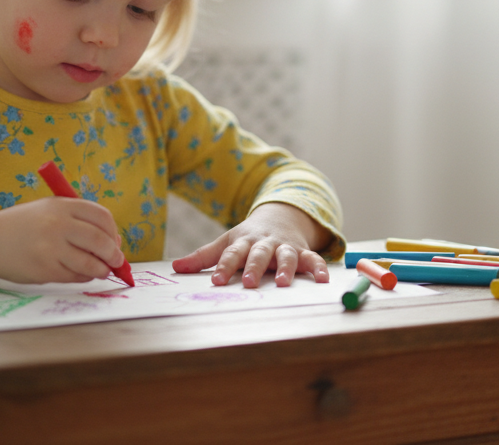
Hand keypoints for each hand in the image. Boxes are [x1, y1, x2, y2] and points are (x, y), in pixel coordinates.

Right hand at [0, 198, 124, 285]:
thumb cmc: (26, 224)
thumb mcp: (50, 209)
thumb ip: (79, 220)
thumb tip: (114, 242)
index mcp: (62, 205)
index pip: (102, 217)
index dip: (113, 231)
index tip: (115, 240)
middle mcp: (57, 225)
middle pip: (100, 240)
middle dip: (114, 254)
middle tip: (117, 261)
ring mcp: (51, 249)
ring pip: (91, 263)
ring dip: (103, 269)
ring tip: (103, 270)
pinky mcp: (45, 270)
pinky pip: (75, 276)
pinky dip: (85, 276)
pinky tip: (83, 273)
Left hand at [172, 202, 331, 287]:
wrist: (280, 216)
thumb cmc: (249, 237)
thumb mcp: (227, 241)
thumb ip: (203, 256)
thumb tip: (175, 267)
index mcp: (243, 242)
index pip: (231, 253)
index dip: (224, 266)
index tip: (216, 280)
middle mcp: (264, 243)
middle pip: (258, 255)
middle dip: (253, 268)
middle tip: (248, 283)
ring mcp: (284, 246)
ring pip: (286, 255)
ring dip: (285, 268)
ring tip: (282, 283)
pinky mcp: (302, 251)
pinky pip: (313, 259)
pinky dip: (319, 268)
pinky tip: (323, 280)